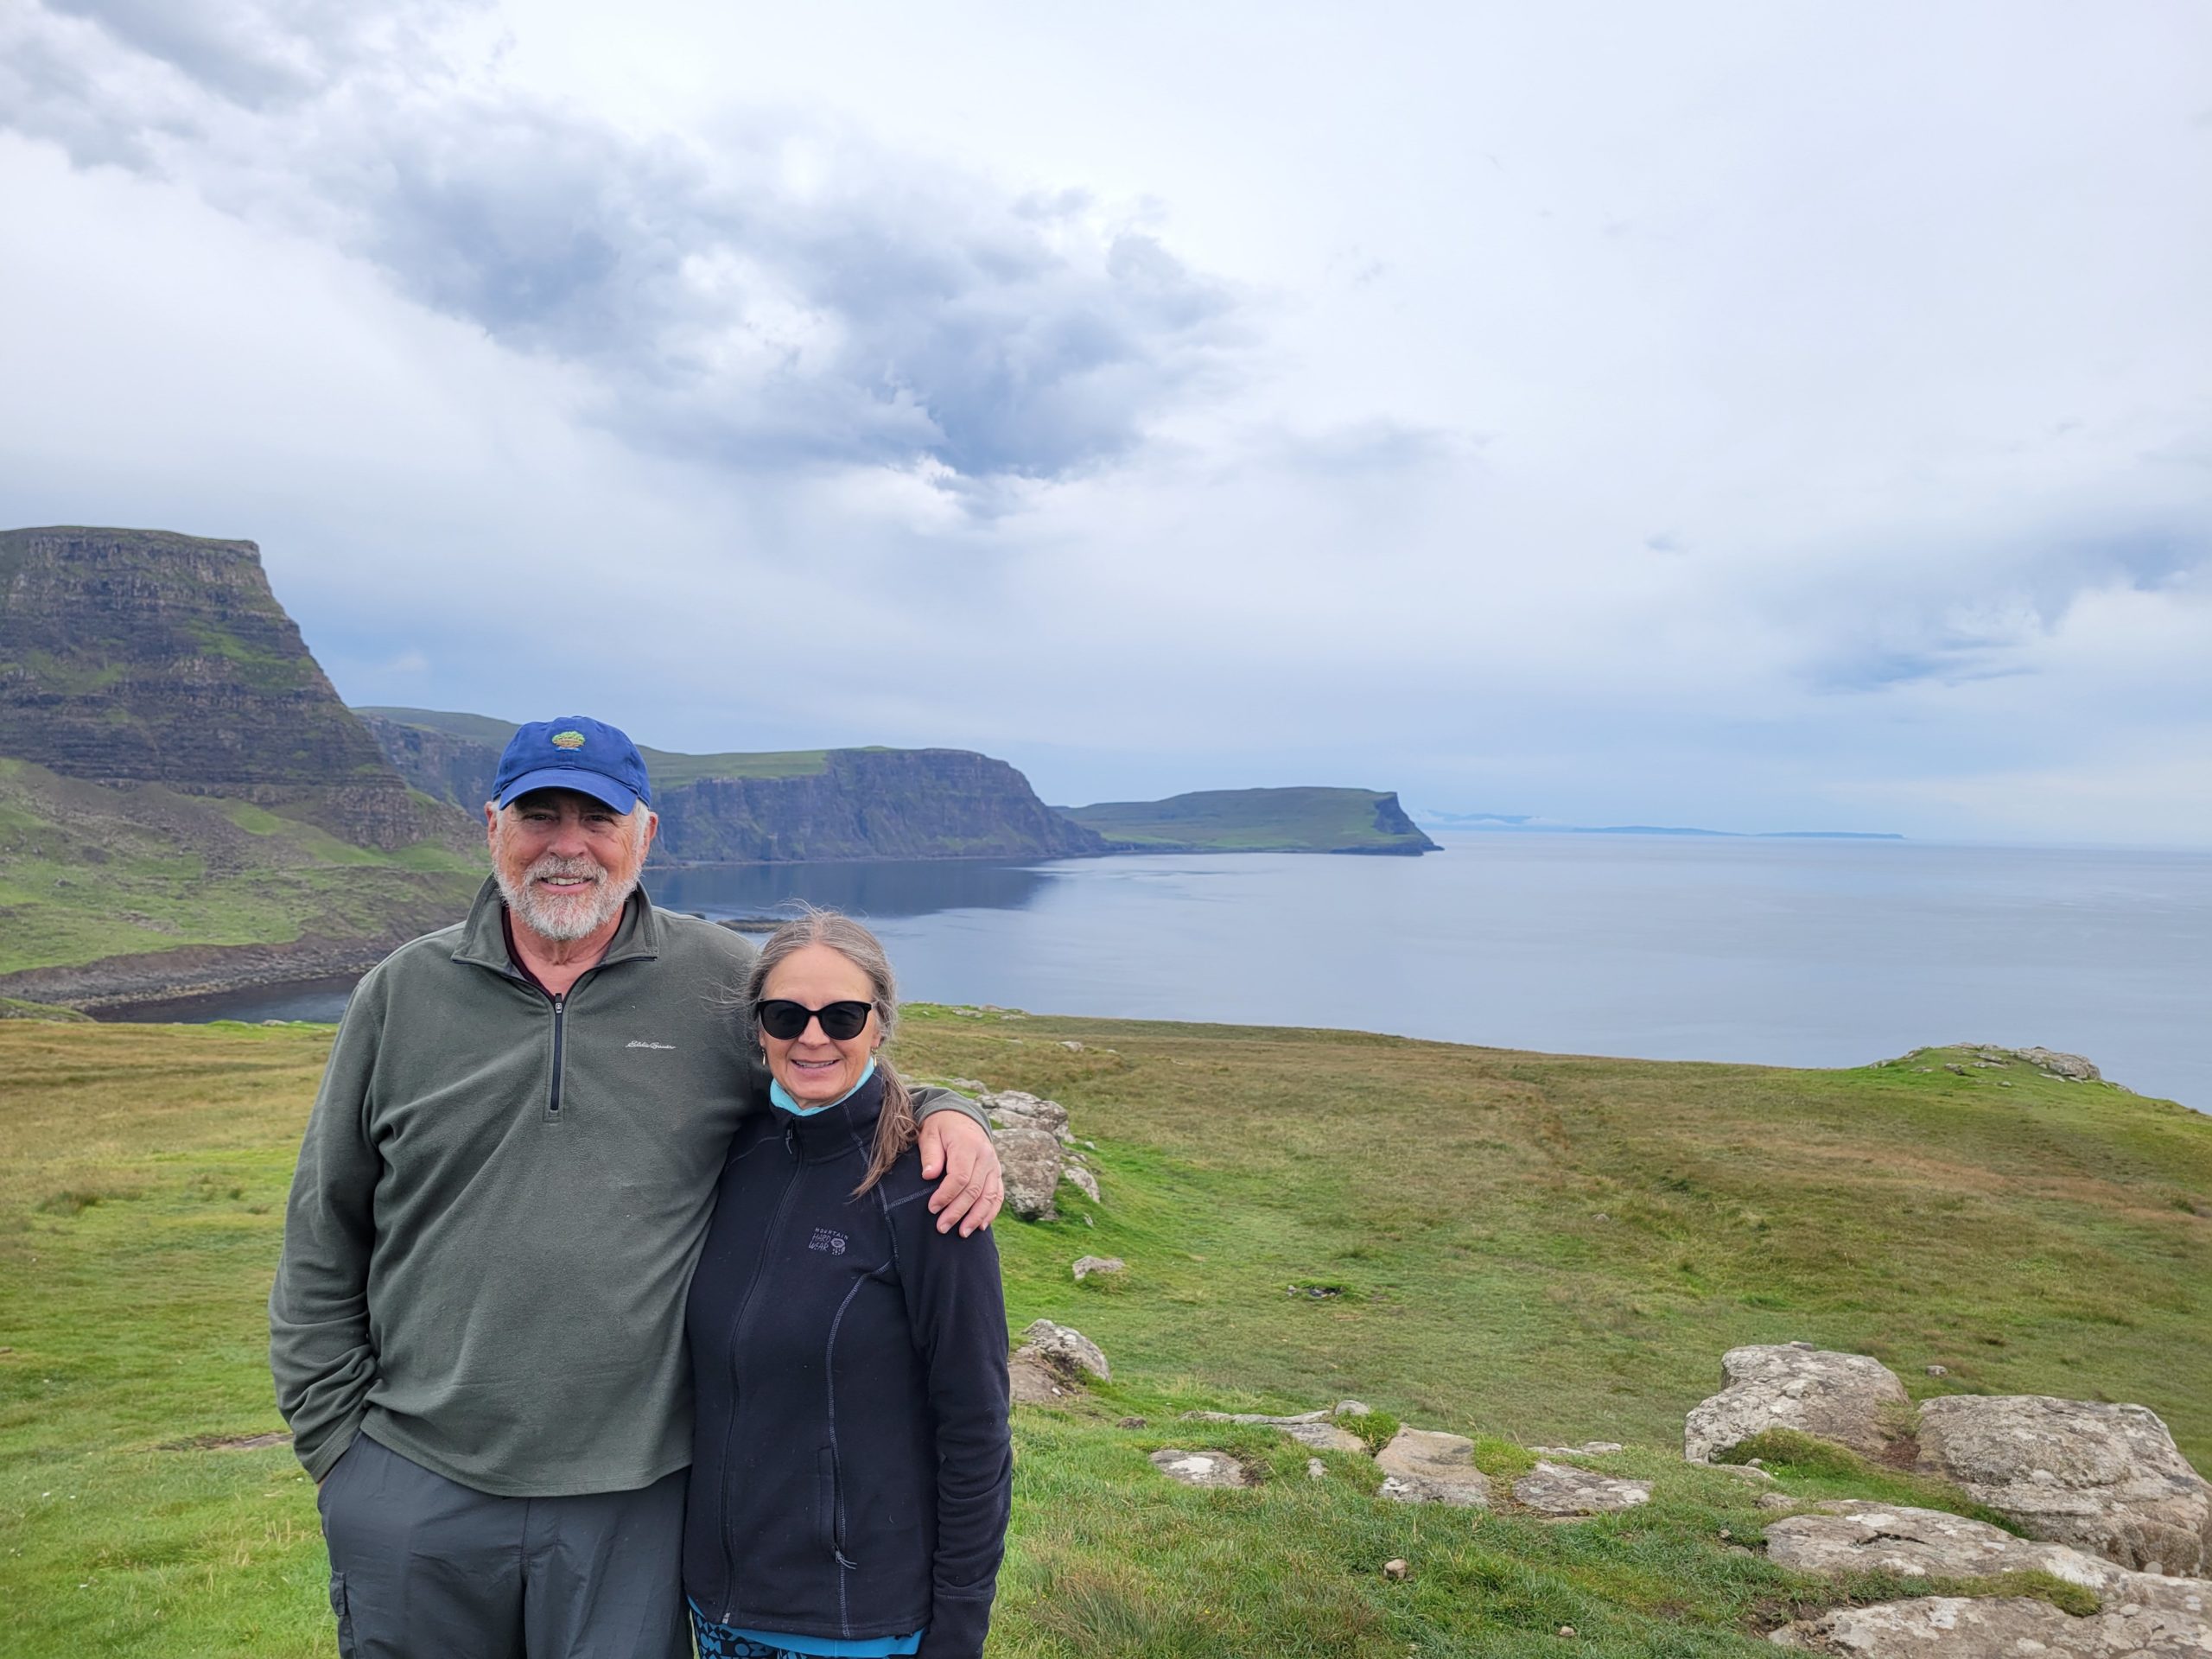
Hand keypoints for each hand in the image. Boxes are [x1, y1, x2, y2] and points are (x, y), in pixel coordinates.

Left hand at [918, 1112, 1003, 1235]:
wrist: (961, 1116)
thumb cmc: (941, 1127)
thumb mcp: (930, 1134)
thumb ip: (931, 1154)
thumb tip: (928, 1175)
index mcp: (968, 1145)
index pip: (960, 1177)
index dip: (946, 1195)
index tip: (932, 1208)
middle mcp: (985, 1156)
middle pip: (974, 1190)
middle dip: (958, 1212)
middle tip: (942, 1227)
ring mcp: (994, 1165)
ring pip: (989, 1196)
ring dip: (976, 1217)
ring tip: (962, 1233)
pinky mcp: (996, 1172)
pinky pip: (998, 1194)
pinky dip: (991, 1211)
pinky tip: (981, 1225)